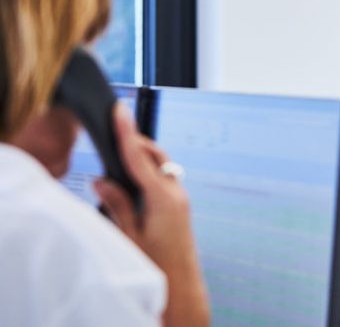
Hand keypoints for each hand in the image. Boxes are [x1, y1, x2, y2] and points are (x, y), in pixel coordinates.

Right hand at [94, 104, 208, 326]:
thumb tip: (101, 179)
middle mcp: (176, 193)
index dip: (126, 132)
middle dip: (134, 140)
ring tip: (118, 149)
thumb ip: (117, 205)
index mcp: (162, 198)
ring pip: (161, 165)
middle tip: (113, 127)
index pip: (139, 158)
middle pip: (154, 155)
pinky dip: (149, 170)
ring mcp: (181, 197)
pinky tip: (132, 176)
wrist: (182, 286)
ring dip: (142, 156)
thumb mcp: (129, 236)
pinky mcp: (180, 204)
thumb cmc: (155, 266)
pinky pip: (164, 178)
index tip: (119, 110)